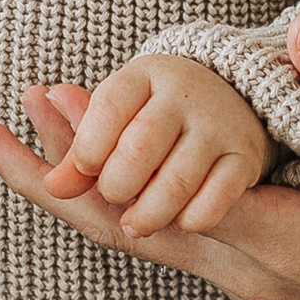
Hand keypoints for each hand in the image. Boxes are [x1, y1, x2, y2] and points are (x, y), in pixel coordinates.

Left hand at [0, 8, 299, 299]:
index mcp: (272, 237)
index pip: (156, 188)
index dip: (99, 142)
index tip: (55, 92)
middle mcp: (241, 268)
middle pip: (120, 224)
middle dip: (53, 174)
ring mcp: (243, 280)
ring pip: (135, 237)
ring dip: (77, 190)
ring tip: (27, 138)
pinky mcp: (251, 278)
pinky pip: (163, 241)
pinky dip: (119, 204)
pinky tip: (103, 174)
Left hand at [42, 51, 272, 236]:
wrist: (233, 104)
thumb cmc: (156, 120)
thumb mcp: (116, 122)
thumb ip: (79, 153)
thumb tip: (54, 186)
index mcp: (143, 76)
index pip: (108, 108)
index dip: (87, 147)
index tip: (84, 170)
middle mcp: (184, 94)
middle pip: (139, 148)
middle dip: (116, 185)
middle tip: (114, 197)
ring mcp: (219, 124)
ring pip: (176, 180)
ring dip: (149, 213)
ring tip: (137, 223)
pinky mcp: (245, 156)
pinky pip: (217, 199)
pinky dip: (193, 218)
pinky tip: (180, 222)